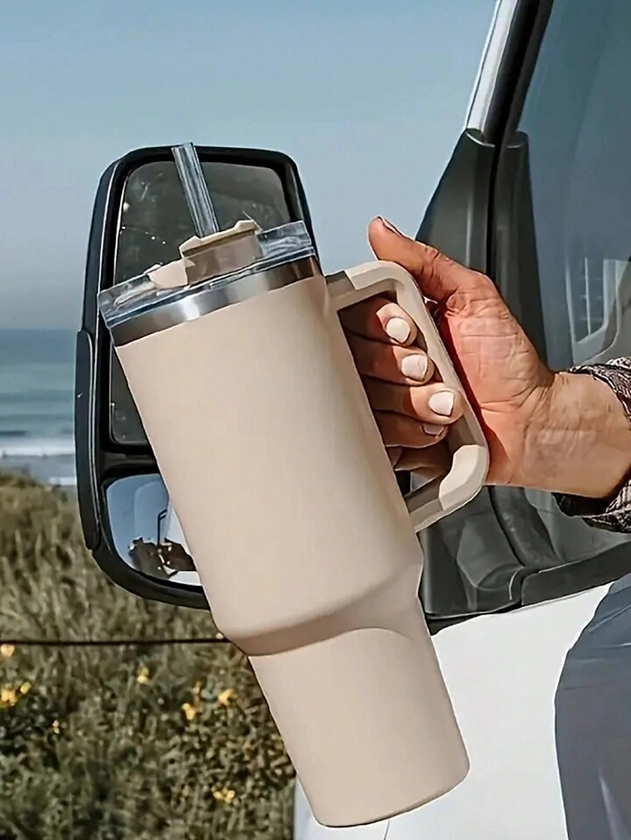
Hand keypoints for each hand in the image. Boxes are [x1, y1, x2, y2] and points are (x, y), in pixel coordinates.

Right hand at [342, 217, 629, 496]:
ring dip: (412, 402)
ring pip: (364, 401)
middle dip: (398, 366)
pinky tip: (433, 428)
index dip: (376, 325)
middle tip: (431, 367)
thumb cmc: (508, 363)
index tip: (409, 331)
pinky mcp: (388, 440)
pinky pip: (373, 438)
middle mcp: (383, 363)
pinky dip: (407, 434)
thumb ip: (426, 262)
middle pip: (352, 360)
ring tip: (446, 402)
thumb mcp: (473, 296)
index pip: (352, 316)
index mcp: (395, 326)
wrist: (529, 421)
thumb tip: (382, 230)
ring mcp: (383, 404)